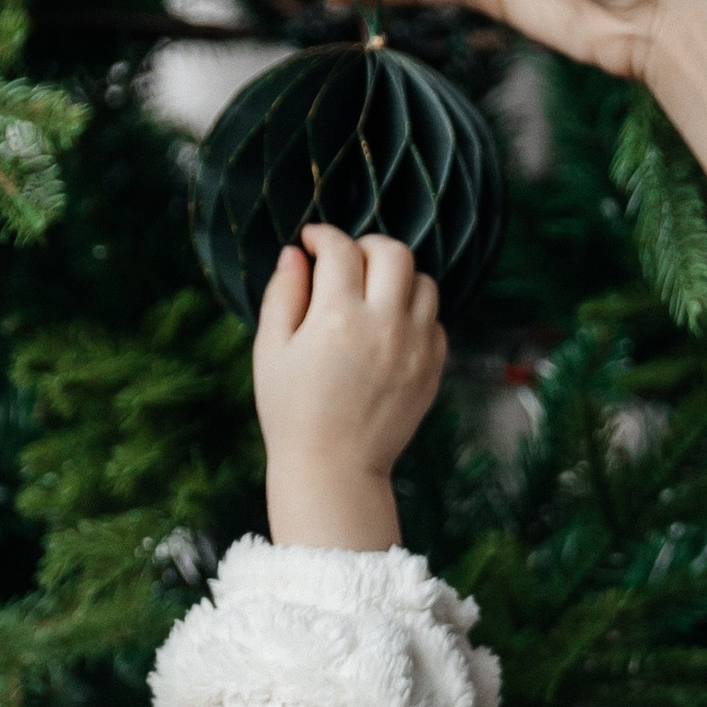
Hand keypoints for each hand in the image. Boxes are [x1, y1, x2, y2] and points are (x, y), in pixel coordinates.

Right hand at [255, 223, 445, 550]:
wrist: (334, 469)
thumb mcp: (271, 351)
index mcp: (337, 317)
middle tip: (346, 263)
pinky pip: (435, 319)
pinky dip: (415, 313)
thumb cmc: (292, 412)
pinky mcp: (433, 367)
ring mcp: (415, 346)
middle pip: (393, 252)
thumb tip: (295, 254)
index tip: (312, 243)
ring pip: (424, 281)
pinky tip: (389, 328)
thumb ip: (283, 295)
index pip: (340, 248)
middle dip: (366, 246)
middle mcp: (385, 325)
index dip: (322, 236)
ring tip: (372, 295)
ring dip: (397, 277)